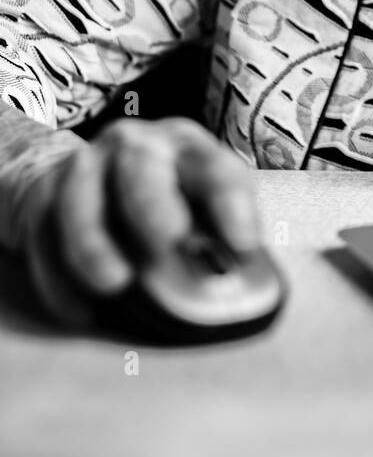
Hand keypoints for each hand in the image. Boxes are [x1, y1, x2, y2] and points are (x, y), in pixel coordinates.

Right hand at [20, 117, 259, 325]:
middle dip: (155, 204)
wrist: (93, 176)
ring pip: (81, 198)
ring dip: (96, 242)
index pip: (213, 167)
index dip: (230, 203)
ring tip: (116, 283)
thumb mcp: (200, 201)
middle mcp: (135, 146)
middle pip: (140, 166)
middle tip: (170, 240)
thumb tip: (242, 277)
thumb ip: (219, 233)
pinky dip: (60, 276)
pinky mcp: (45, 194)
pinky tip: (81, 310)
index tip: (242, 244)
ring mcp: (86, 166)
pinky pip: (44, 233)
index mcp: (186, 148)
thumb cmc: (164, 197)